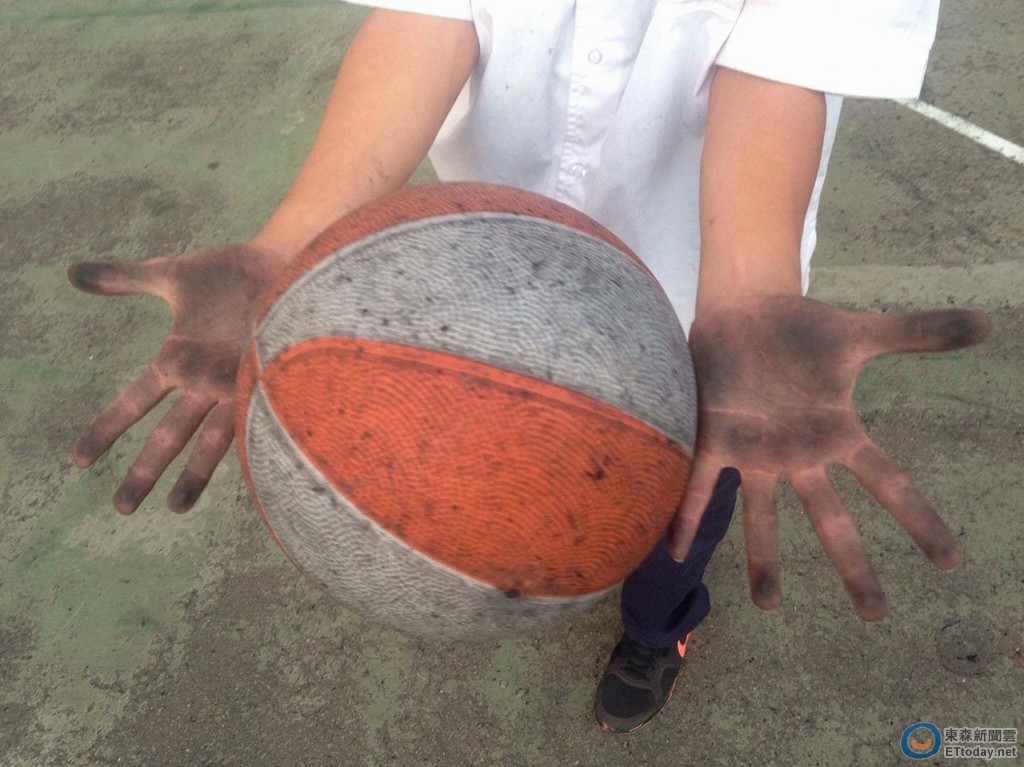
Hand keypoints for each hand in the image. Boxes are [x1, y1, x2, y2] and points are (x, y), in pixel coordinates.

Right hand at [69, 244, 286, 513]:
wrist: (287, 265)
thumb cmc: (235, 274)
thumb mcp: (171, 275)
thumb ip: (124, 278)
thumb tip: (73, 272)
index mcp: (180, 360)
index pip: (135, 401)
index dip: (108, 428)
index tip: (80, 459)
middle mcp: (207, 380)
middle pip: (168, 434)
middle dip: (145, 470)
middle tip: (121, 508)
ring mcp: (239, 383)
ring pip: (211, 439)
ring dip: (194, 474)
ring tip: (177, 508)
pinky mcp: (270, 378)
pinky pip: (260, 417)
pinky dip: (255, 441)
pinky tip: (251, 474)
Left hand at [668, 295, 990, 619]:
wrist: (745, 310)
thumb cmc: (801, 328)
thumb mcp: (862, 333)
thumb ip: (917, 333)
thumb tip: (988, 322)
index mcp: (836, 433)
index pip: (888, 484)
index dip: (919, 519)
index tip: (949, 562)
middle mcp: (798, 454)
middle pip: (830, 518)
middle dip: (851, 565)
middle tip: (873, 614)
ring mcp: (754, 452)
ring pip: (761, 516)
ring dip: (764, 559)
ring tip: (768, 606)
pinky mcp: (713, 439)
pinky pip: (698, 484)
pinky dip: (686, 516)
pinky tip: (675, 552)